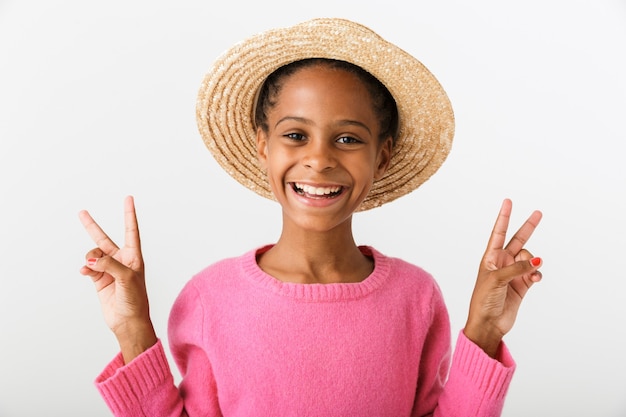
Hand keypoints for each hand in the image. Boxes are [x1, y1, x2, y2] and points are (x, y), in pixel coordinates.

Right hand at [79, 196, 156, 362]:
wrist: (128, 321)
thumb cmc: (135, 300)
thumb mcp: (127, 279)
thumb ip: (110, 265)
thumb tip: (91, 259)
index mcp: (134, 257)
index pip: (131, 231)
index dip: (129, 214)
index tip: (128, 198)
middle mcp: (121, 260)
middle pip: (105, 239)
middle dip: (92, 226)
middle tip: (81, 212)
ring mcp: (109, 270)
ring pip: (93, 255)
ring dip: (90, 259)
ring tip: (91, 268)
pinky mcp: (99, 279)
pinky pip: (88, 268)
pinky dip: (85, 268)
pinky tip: (85, 272)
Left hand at [464, 199, 542, 357]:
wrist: (488, 323)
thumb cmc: (483, 300)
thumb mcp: (496, 280)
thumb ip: (516, 268)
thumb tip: (537, 260)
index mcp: (489, 257)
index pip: (499, 233)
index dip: (504, 217)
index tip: (508, 201)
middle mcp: (502, 263)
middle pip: (518, 240)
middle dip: (528, 227)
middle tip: (539, 213)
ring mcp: (513, 273)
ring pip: (529, 258)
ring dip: (532, 262)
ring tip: (531, 271)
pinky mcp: (522, 285)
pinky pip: (534, 273)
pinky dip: (537, 273)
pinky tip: (536, 278)